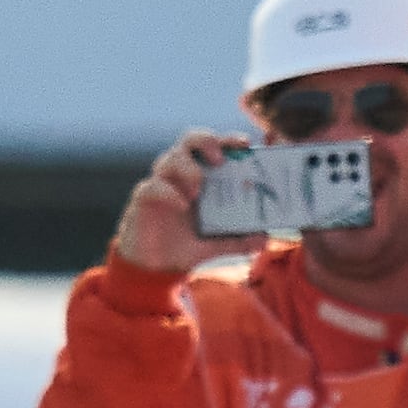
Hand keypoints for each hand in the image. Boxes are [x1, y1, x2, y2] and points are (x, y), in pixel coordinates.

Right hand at [113, 130, 250, 273]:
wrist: (155, 268)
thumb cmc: (185, 244)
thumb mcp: (217, 244)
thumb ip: (239, 239)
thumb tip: (264, 239)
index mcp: (201, 176)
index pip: (213, 146)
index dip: (228, 139)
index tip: (245, 143)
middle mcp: (180, 174)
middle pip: (190, 140)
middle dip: (206, 142)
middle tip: (220, 160)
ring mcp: (161, 184)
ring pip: (170, 158)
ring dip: (188, 170)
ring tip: (198, 192)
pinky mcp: (144, 199)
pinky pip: (153, 186)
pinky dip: (169, 192)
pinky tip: (182, 206)